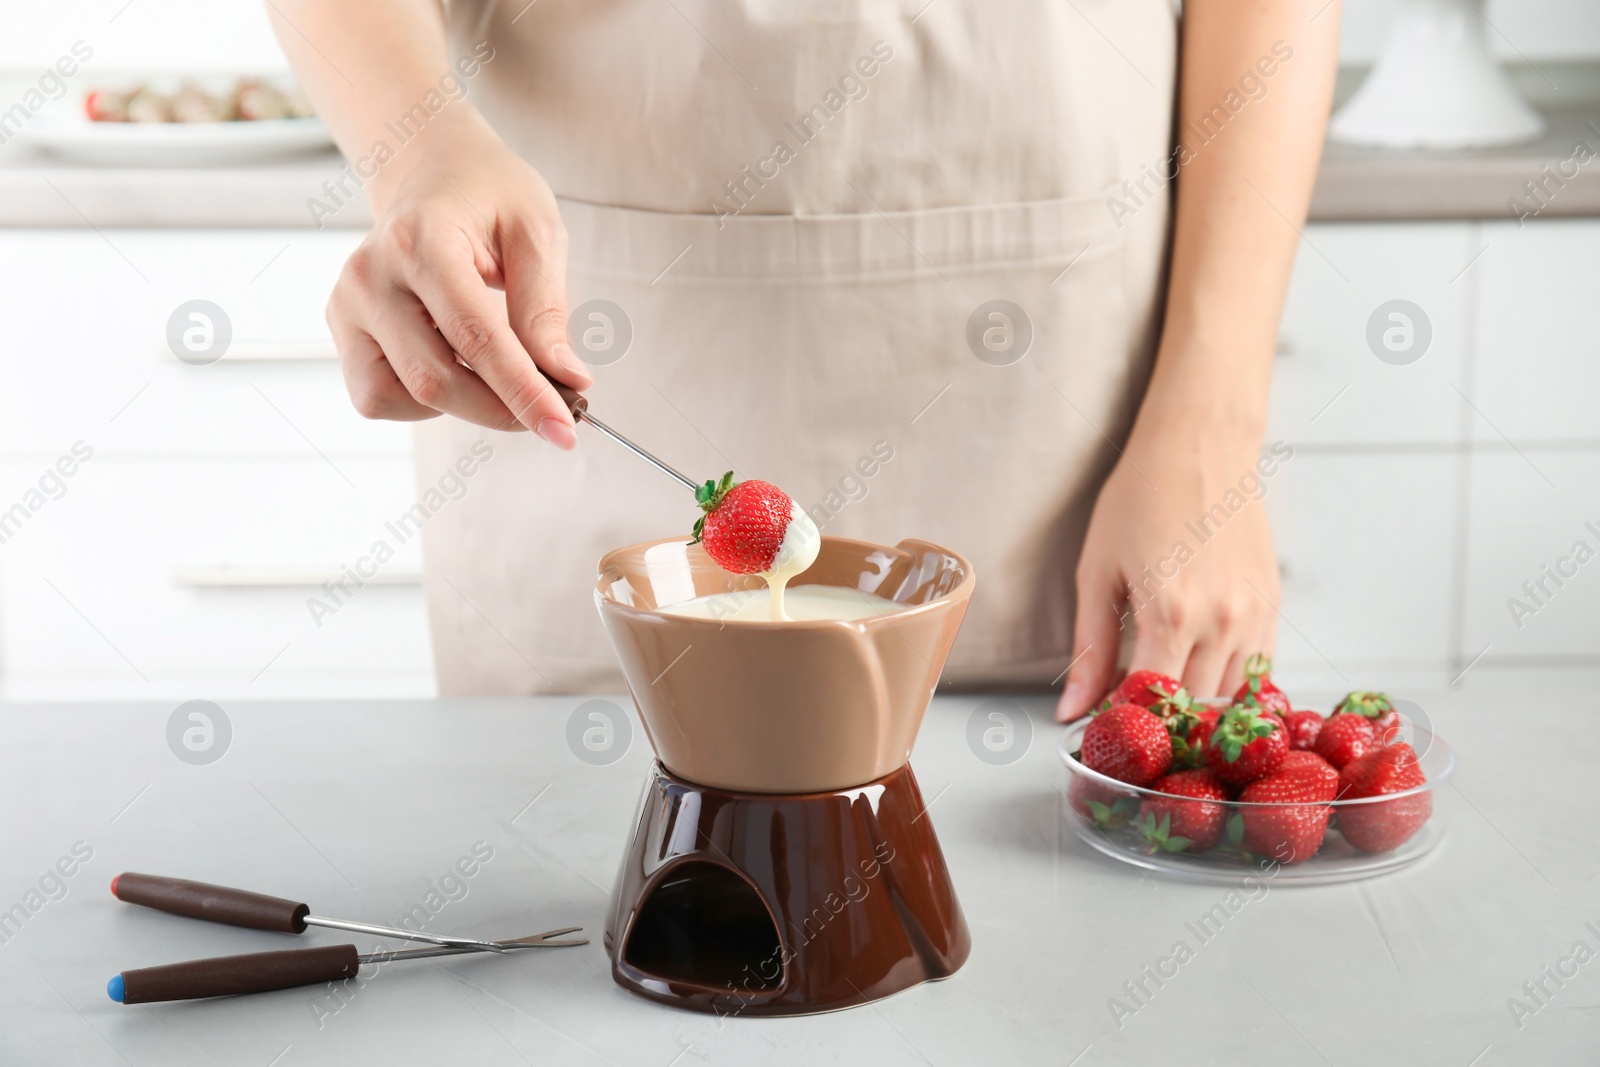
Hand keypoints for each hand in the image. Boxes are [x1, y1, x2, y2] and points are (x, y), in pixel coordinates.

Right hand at [326, 111, 591, 444]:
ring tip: (498, 370)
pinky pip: (381, 397)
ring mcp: (347, 305)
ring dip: (466, 405)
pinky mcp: (342, 330)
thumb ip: (545, 311)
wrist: (432, 171)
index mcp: (419, 239)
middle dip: (503, 409)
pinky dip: (427, 400)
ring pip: (405, 397)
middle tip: (554, 411)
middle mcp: (370, 274)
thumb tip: (567, 381)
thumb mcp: (536, 233)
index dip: (523, 391)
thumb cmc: (489, 196)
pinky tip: (455, 363)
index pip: (475, 336)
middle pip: (436, 379)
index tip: (565, 429)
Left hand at [1056, 427, 1281, 721]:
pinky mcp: (1273, 606)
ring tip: (1163, 689)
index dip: (1126, 722)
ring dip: (1195, 705)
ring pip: (1229, 697)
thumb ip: (1089, 649)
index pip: (1152, 705)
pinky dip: (1227, 683)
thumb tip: (1072, 710)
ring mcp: (1255, 615)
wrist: (1201, 444)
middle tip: (1132, 710)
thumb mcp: (1097, 571)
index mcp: (1171, 614)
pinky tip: (1199, 668)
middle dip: (1161, 720)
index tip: (1107, 722)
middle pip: (1193, 709)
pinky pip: (1257, 671)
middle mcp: (1222, 621)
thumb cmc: (1142, 495)